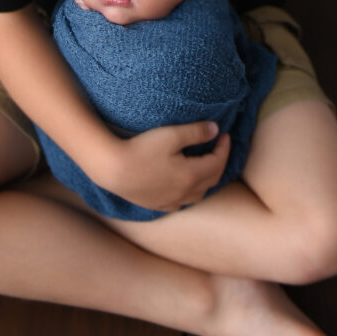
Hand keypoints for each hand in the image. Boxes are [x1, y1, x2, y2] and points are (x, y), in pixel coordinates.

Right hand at [92, 121, 230, 211]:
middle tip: (218, 147)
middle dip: (219, 162)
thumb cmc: (141, 148)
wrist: (112, 169)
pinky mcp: (157, 205)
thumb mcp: (171, 135)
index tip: (224, 134)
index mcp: (192, 176)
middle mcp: (185, 193)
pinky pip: (181, 202)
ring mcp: (170, 201)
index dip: (224, 147)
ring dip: (207, 179)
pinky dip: (190, 192)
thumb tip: (216, 130)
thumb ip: (196, 132)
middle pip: (212, 179)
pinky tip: (184, 184)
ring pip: (198, 194)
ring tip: (204, 164)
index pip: (218, 162)